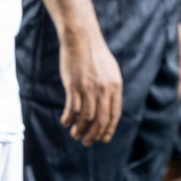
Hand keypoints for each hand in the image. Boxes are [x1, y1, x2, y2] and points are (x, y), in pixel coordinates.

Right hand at [59, 24, 122, 145]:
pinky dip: (68, 119)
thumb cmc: (95, 54)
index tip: (102, 139)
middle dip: (93, 135)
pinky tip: (65, 121)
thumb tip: (109, 108)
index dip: (108, 130)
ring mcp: (89, 88)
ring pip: (86, 118)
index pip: (114, 115)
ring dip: (80, 130)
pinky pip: (72, 109)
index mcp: (115, 87)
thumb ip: (111, 89)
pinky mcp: (74, 85)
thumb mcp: (111, 70)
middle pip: (101, 120)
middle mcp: (104, 89)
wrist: (81, 38)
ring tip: (75, 134)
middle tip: (86, 142)